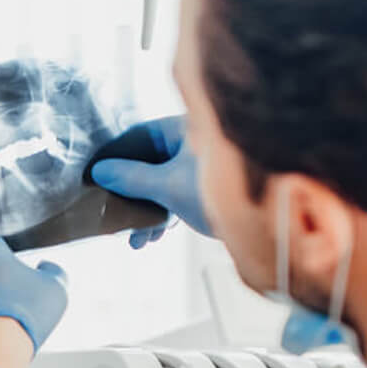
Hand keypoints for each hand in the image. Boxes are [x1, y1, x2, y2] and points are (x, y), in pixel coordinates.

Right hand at [89, 116, 211, 245]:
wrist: (272, 220)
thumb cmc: (222, 191)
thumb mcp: (167, 186)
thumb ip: (132, 178)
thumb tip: (100, 172)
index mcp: (185, 129)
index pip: (138, 136)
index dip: (114, 157)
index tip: (94, 177)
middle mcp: (195, 142)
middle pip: (148, 163)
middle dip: (129, 194)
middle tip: (113, 214)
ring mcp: (203, 165)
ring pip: (161, 183)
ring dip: (146, 211)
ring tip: (137, 238)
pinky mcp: (210, 187)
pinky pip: (177, 196)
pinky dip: (164, 214)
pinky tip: (156, 236)